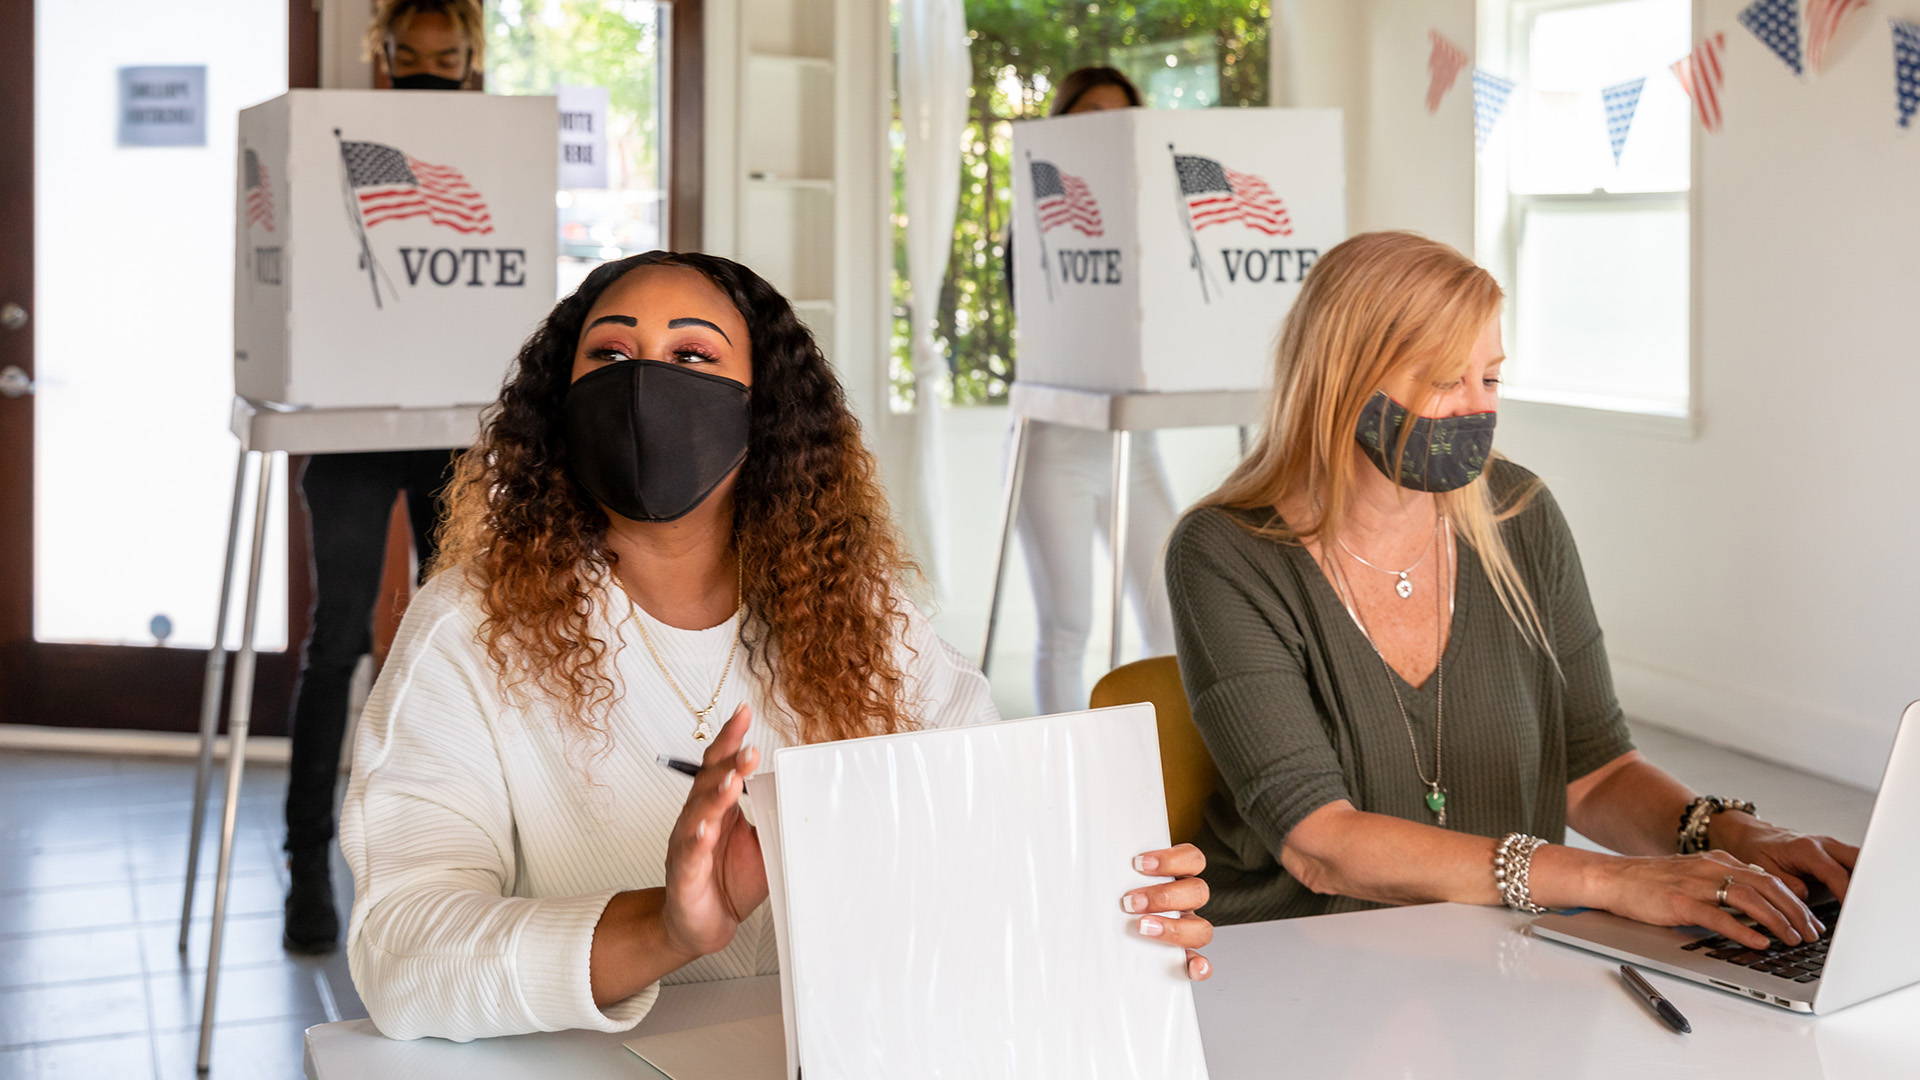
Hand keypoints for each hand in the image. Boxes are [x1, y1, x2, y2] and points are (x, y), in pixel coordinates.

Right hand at [660, 704, 766, 961]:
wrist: (702, 924)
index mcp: (717, 806)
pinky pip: (689, 852)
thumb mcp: (762, 844)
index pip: (720, 763)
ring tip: (732, 780)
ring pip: (698, 812)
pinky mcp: (684, 872)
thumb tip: (809, 795)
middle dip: (729, 762)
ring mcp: (687, 843)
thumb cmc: (728, 881)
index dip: (730, 737)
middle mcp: (698, 818)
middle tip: (750, 748)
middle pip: (709, 781)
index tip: (744, 711)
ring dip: (715, 795)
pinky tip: (706, 829)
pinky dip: (697, 839)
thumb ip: (777, 818)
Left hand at [1121, 844, 1213, 980]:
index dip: (1170, 860)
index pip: (1191, 859)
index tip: (1139, 864)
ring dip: (1175, 929)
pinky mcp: (1183, 956)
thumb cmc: (1116, 898)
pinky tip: (1192, 967)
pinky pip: (1199, 963)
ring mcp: (1188, 929)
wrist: (1112, 931)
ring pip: (1202, 928)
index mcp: (1177, 877)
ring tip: (1143, 928)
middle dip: (1163, 897)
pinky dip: (1199, 965)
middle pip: (1198, 892)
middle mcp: (1186, 902)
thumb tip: (1088, 860)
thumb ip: (1115, 870)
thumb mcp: (1119, 878)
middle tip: (1131, 902)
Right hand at [1588, 849, 1823, 950]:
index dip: (1795, 900)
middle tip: (1812, 933)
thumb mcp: (1693, 875)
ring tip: (1793, 939)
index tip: (1810, 919)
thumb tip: (1757, 903)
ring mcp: (1695, 883)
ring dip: (1777, 920)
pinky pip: (1718, 916)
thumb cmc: (1650, 881)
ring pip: (1748, 898)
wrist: (1611, 877)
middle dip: (1795, 911)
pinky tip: (1759, 943)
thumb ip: (1723, 884)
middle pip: (1766, 885)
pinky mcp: (1679, 901)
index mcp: (1717, 861)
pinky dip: (1743, 930)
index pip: (1768, 877)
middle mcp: (1710, 868)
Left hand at [1710, 812, 1859, 902]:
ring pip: (1860, 861)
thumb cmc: (1756, 850)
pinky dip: (1859, 879)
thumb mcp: (1765, 871)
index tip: (1852, 912)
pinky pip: (1853, 864)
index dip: (1846, 894)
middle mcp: (1823, 845)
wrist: (1751, 835)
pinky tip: (1859, 896)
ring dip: (1866, 880)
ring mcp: (1831, 848)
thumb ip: (1787, 886)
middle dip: (1866, 883)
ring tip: (1867, 905)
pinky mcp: (1833, 854)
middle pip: (1858, 861)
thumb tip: (1805, 900)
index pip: (1836, 873)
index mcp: (1806, 849)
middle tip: (1868, 908)